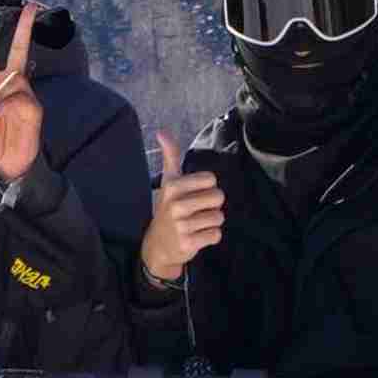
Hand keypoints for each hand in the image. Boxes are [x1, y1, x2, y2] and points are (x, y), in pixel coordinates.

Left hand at [0, 3, 43, 185]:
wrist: (6, 165)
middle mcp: (8, 85)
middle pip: (16, 50)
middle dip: (23, 28)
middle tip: (29, 6)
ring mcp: (23, 94)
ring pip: (15, 79)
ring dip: (1, 95)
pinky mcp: (33, 108)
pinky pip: (21, 98)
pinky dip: (9, 105)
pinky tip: (2, 113)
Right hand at [140, 134, 224, 288]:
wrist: (158, 245)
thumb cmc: (167, 208)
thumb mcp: (168, 181)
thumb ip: (170, 156)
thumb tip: (162, 131)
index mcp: (173, 186)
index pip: (211, 180)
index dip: (207, 187)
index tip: (194, 194)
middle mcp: (176, 205)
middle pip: (218, 198)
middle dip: (212, 205)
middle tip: (197, 211)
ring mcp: (181, 226)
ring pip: (219, 217)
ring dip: (212, 222)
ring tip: (197, 224)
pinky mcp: (189, 244)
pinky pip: (216, 235)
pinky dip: (211, 236)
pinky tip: (197, 236)